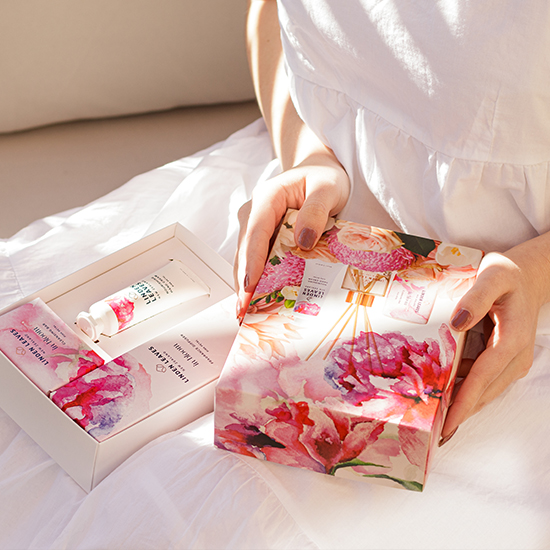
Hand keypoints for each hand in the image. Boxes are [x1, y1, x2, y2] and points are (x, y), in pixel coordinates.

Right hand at [234, 151, 349, 321]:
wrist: (319, 172)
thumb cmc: (323, 178)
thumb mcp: (327, 189)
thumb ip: (316, 211)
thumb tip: (303, 241)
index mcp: (268, 198)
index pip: (256, 232)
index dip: (251, 262)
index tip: (250, 287)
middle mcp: (255, 213)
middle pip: (245, 252)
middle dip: (244, 283)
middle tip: (245, 313)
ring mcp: (255, 227)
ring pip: (246, 260)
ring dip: (247, 286)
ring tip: (249, 315)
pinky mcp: (261, 239)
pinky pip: (256, 262)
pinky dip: (257, 281)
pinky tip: (260, 301)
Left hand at [441, 236, 549, 442]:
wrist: (527, 277)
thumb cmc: (507, 274)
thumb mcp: (492, 275)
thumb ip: (476, 297)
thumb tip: (456, 322)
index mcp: (513, 339)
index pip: (483, 376)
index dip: (464, 401)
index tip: (446, 423)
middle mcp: (516, 357)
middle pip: (483, 391)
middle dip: (459, 413)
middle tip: (430, 433)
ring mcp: (512, 362)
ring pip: (484, 391)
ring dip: (461, 406)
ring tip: (433, 423)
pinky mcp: (505, 361)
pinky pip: (483, 382)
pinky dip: (465, 392)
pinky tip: (444, 398)